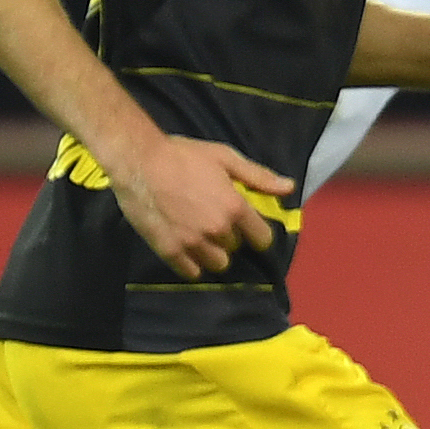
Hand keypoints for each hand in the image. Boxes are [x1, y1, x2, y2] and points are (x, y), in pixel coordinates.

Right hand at [113, 134, 294, 280]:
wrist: (140, 163)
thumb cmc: (185, 156)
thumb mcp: (226, 158)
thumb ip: (258, 177)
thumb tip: (289, 188)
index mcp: (235, 208)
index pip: (262, 238)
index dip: (258, 233)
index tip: (250, 228)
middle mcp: (217, 230)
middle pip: (236, 248)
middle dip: (231, 237)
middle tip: (216, 220)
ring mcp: (192, 243)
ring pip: (216, 263)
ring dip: (213, 253)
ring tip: (201, 235)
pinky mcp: (169, 251)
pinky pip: (191, 272)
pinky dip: (192, 265)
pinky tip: (187, 249)